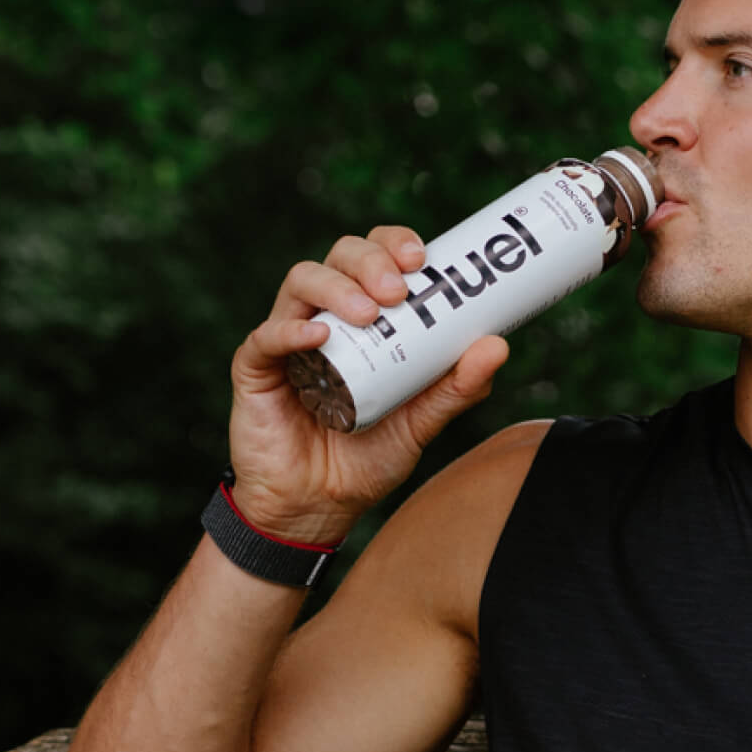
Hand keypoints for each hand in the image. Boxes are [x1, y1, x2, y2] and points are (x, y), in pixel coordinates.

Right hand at [227, 226, 508, 543]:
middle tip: (398, 290)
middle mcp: (324, 314)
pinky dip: (291, 328)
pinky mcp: (255, 367)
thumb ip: (455, 387)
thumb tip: (497, 345)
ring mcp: (287, 337)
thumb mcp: (420, 422)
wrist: (317, 509)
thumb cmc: (365, 458)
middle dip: (370, 261)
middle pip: (339, 256)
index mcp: (364, 316)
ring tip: (369, 316)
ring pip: (302, 280)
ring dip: (338, 288)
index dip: (393, 242)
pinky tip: (318, 335)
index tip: (421, 258)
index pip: (375, 255)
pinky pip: (265, 335)